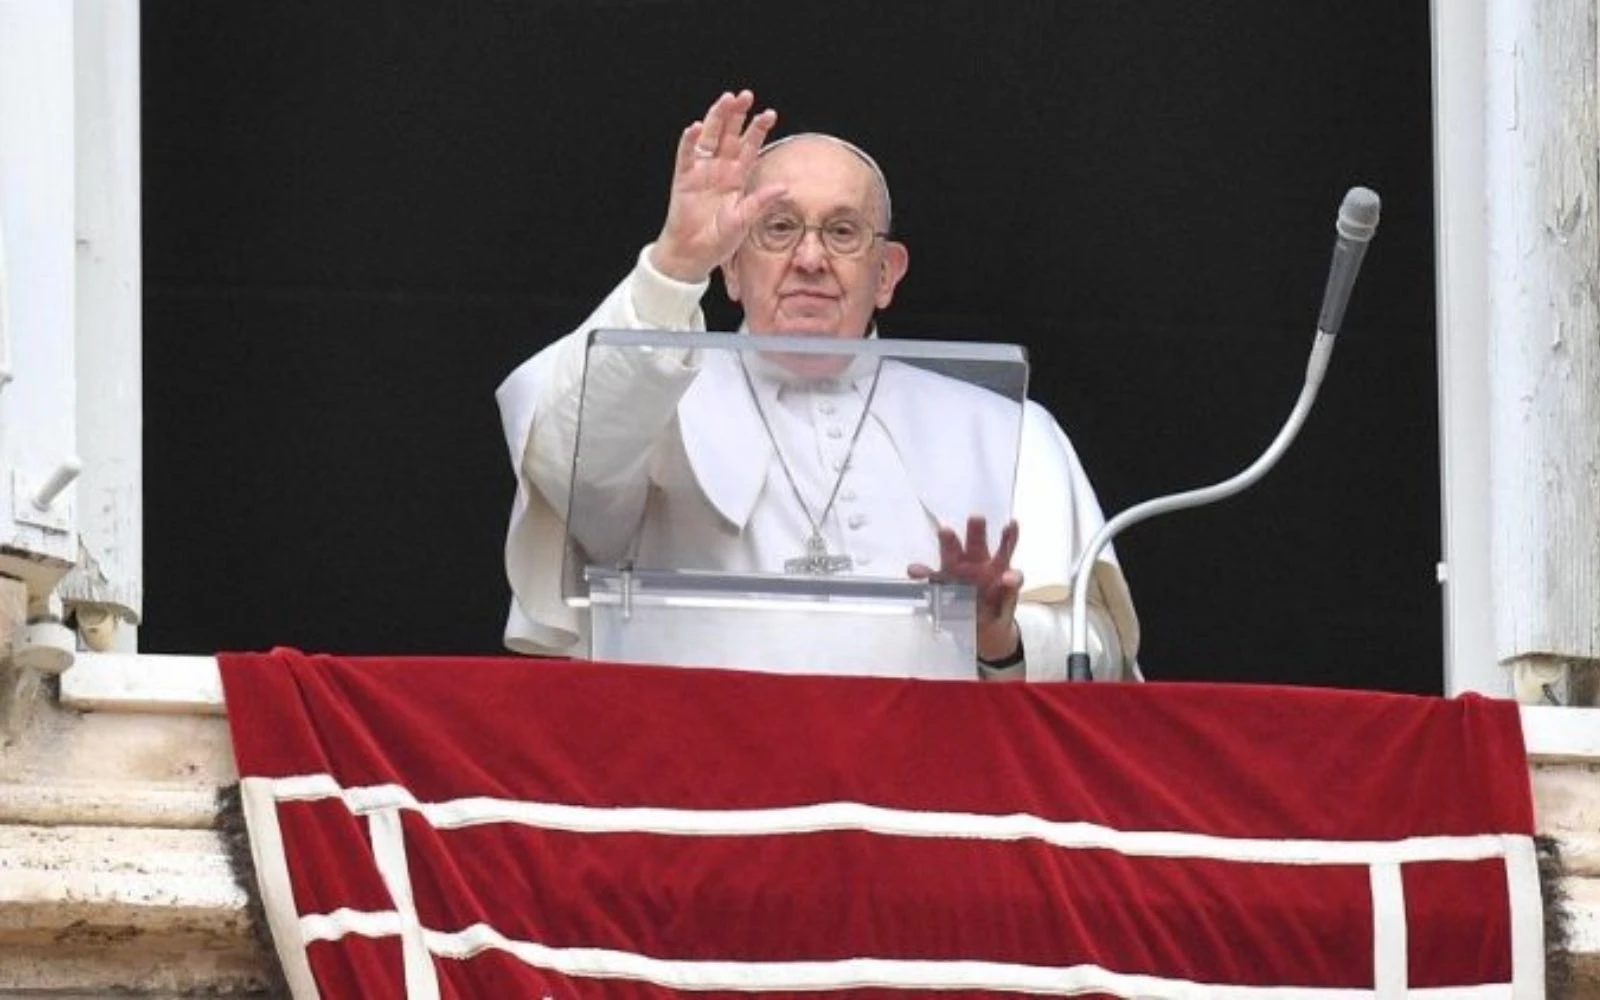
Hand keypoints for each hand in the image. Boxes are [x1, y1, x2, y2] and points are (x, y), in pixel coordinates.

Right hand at [650, 90, 785, 283]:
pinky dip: (690, 141)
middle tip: (746, 96)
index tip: (769, 114)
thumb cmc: (720, 240)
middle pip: (729, 134)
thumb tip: (784, 187)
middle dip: (737, 115)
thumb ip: (761, 202)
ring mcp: (701, 171)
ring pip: (710, 137)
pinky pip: (687, 155)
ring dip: (716, 118)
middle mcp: (720, 169)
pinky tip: (696, 127)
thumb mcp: (745, 220)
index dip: (758, 129)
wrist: (694, 254)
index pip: (749, 147)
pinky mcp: (683, 178)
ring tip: (725, 100)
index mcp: (737, 177)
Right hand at [908, 517, 1022, 662]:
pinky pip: (931, 577)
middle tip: (977, 518)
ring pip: (952, 553)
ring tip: (945, 531)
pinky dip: (922, 572)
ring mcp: (958, 572)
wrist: (982, 632)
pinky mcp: (942, 585)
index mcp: (998, 565)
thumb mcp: (1008, 605)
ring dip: (948, 542)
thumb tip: (1008, 577)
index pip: (1005, 548)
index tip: (1011, 526)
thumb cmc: (997, 610)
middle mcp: (977, 563)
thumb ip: (1010, 591)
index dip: (1009, 538)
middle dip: (976, 530)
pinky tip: (914, 570)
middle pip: (976, 543)